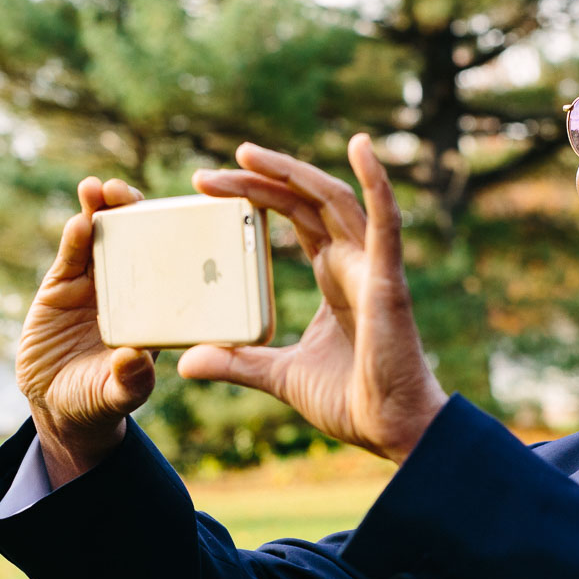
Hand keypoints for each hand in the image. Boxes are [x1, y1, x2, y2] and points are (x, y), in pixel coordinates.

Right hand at [16, 177, 157, 486]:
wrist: (57, 405)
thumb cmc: (98, 401)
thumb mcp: (116, 396)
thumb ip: (129, 381)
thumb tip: (136, 358)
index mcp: (155, 310)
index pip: (171, 267)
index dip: (174, 238)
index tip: (179, 216)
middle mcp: (129, 289)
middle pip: (136, 240)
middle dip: (133, 211)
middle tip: (128, 193)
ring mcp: (95, 283)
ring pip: (101, 238)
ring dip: (101, 211)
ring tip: (98, 189)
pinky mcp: (62, 285)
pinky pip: (71, 256)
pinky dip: (74, 237)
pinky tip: (78, 220)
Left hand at [183, 135, 447, 462]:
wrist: (392, 431)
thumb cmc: (352, 401)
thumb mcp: (279, 376)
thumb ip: (238, 364)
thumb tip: (186, 363)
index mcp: (334, 277)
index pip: (295, 218)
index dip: (256, 196)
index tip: (208, 187)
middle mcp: (353, 262)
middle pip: (305, 201)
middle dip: (258, 180)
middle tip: (205, 174)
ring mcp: (372, 267)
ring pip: (333, 199)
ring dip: (291, 172)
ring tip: (246, 153)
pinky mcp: (387, 280)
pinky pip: (385, 222)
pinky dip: (377, 182)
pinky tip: (360, 147)